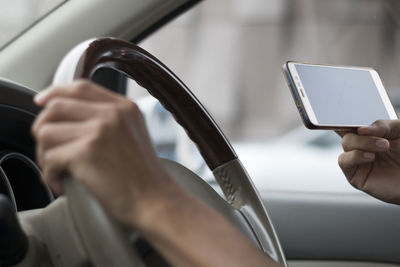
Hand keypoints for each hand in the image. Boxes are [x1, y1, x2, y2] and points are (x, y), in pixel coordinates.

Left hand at [32, 80, 184, 228]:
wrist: (156, 201)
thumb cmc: (143, 177)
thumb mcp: (133, 135)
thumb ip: (108, 120)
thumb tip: (67, 116)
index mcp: (124, 107)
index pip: (80, 87)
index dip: (55, 93)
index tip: (41, 103)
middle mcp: (112, 113)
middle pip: (55, 106)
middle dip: (43, 130)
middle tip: (50, 152)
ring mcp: (100, 130)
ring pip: (46, 132)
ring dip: (45, 155)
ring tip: (58, 171)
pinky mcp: (87, 152)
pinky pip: (49, 158)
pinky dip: (50, 175)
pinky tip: (62, 184)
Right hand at [338, 120, 399, 203]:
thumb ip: (383, 125)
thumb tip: (362, 129)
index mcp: (372, 134)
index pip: (353, 122)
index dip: (347, 116)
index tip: (351, 113)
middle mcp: (363, 146)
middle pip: (347, 130)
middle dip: (362, 131)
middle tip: (382, 138)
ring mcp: (358, 160)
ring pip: (346, 143)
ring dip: (362, 142)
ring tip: (383, 146)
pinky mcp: (355, 175)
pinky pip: (343, 161)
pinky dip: (354, 156)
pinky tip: (370, 157)